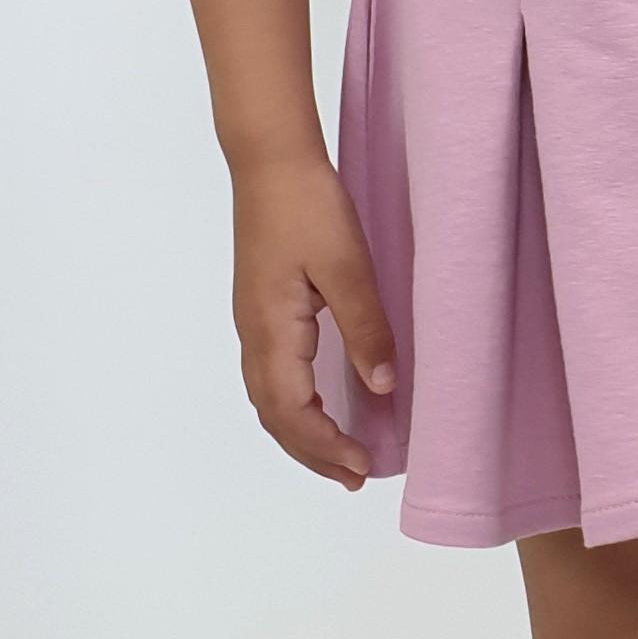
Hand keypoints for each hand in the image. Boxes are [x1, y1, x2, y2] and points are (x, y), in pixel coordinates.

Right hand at [230, 147, 393, 486]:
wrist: (270, 161)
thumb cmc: (308, 206)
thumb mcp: (348, 266)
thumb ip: (365, 327)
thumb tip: (384, 387)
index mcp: (273, 330)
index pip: (291, 410)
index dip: (325, 446)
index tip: (363, 467)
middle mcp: (253, 333)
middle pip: (274, 414)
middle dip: (312, 452)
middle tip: (355, 477)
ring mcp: (252, 321)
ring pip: (267, 397)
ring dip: (300, 431)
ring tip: (337, 454)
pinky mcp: (259, 308)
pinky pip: (270, 375)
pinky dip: (292, 404)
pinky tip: (318, 403)